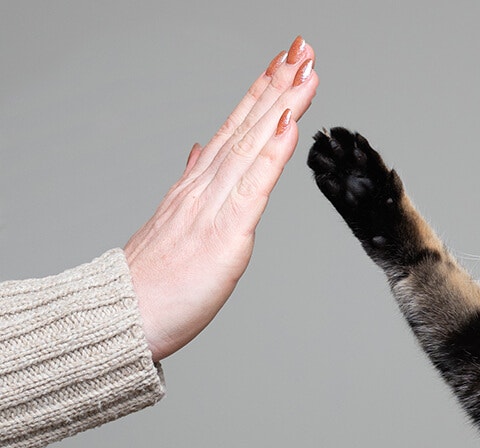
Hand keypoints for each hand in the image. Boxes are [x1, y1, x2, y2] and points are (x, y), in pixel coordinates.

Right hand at [124, 36, 318, 360]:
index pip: (237, 127)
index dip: (263, 92)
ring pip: (253, 145)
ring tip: (304, 71)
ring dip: (281, 105)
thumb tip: (202, 149)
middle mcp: (206, 186)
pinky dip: (272, 153)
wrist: (124, 316)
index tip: (286, 61)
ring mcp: (213, 205)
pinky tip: (289, 125)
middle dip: (278, 84)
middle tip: (303, 48)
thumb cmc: (156, 280)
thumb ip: (194, 182)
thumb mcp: (177, 220)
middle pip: (248, 125)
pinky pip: (253, 186)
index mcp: (199, 184)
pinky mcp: (225, 232)